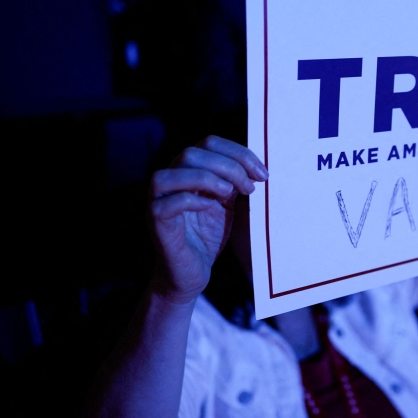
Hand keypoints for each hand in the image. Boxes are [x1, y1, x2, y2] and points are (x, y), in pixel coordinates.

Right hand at [148, 136, 267, 303]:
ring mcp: (157, 200)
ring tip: (230, 194)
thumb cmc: (207, 237)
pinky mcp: (155, 222)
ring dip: (206, 178)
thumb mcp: (226, 204)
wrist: (190, 275)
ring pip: (171, 173)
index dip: (238, 152)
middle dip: (228, 166)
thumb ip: (234, 182)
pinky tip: (209, 207)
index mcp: (188, 170)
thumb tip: (257, 167)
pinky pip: (166, 204)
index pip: (209, 143)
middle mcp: (169, 180)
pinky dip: (190, 201)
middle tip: (250, 187)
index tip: (262, 173)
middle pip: (192, 154)